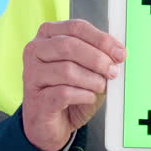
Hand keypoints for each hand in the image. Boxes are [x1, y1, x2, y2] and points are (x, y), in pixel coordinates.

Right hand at [22, 19, 125, 150]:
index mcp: (48, 35)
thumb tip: (118, 53)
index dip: (101, 39)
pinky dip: (83, 95)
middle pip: (69, 45)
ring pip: (67, 70)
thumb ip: (99, 56)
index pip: (76, 27)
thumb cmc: (69, 91)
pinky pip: (64, 93)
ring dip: (92, 80)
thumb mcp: (86, 69)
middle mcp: (35, 50)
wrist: (52, 123)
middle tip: (113, 71)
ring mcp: (31, 74)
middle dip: (97, 59)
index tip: (120, 53)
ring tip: (100, 87)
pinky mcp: (35, 98)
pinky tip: (89, 97)